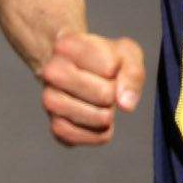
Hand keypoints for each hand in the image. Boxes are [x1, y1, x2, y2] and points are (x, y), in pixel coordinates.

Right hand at [38, 28, 145, 147]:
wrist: (78, 72)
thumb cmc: (105, 59)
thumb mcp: (125, 53)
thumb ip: (133, 73)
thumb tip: (125, 104)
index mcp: (67, 45)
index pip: (110, 68)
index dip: (118, 70)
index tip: (109, 66)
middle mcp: (51, 72)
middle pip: (104, 95)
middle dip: (114, 93)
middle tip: (106, 87)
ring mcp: (49, 100)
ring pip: (96, 119)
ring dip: (108, 115)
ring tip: (103, 104)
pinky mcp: (56, 126)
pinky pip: (85, 137)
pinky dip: (98, 134)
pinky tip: (99, 121)